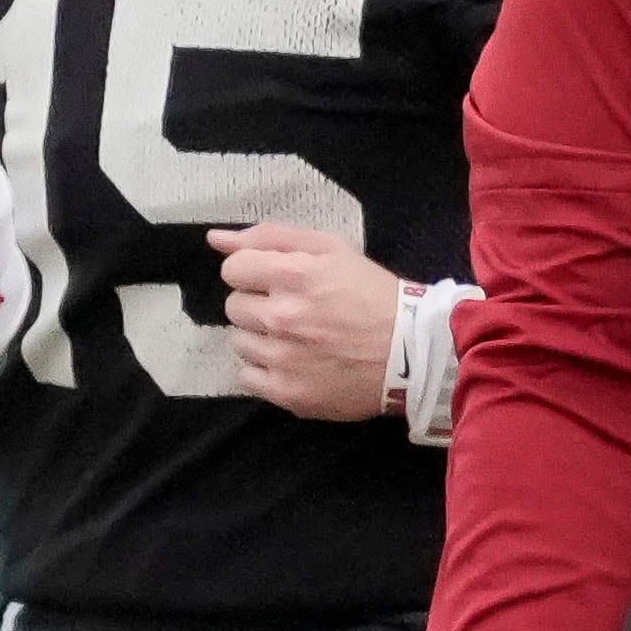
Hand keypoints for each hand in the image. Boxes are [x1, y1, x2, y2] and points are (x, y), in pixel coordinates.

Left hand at [209, 224, 399, 419]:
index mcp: (295, 275)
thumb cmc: (374, 295)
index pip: (233, 270)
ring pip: (238, 342)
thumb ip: (272, 238)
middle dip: (259, 305)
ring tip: (297, 339)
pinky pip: (247, 377)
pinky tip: (295, 363)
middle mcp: (282, 316)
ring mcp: (282, 358)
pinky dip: (267, 370)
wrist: (414, 354)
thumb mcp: (333, 250)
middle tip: (294, 311)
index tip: (277, 281)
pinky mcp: (287, 392)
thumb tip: (215, 239)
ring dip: (262, 338)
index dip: (254, 273)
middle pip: (234, 306)